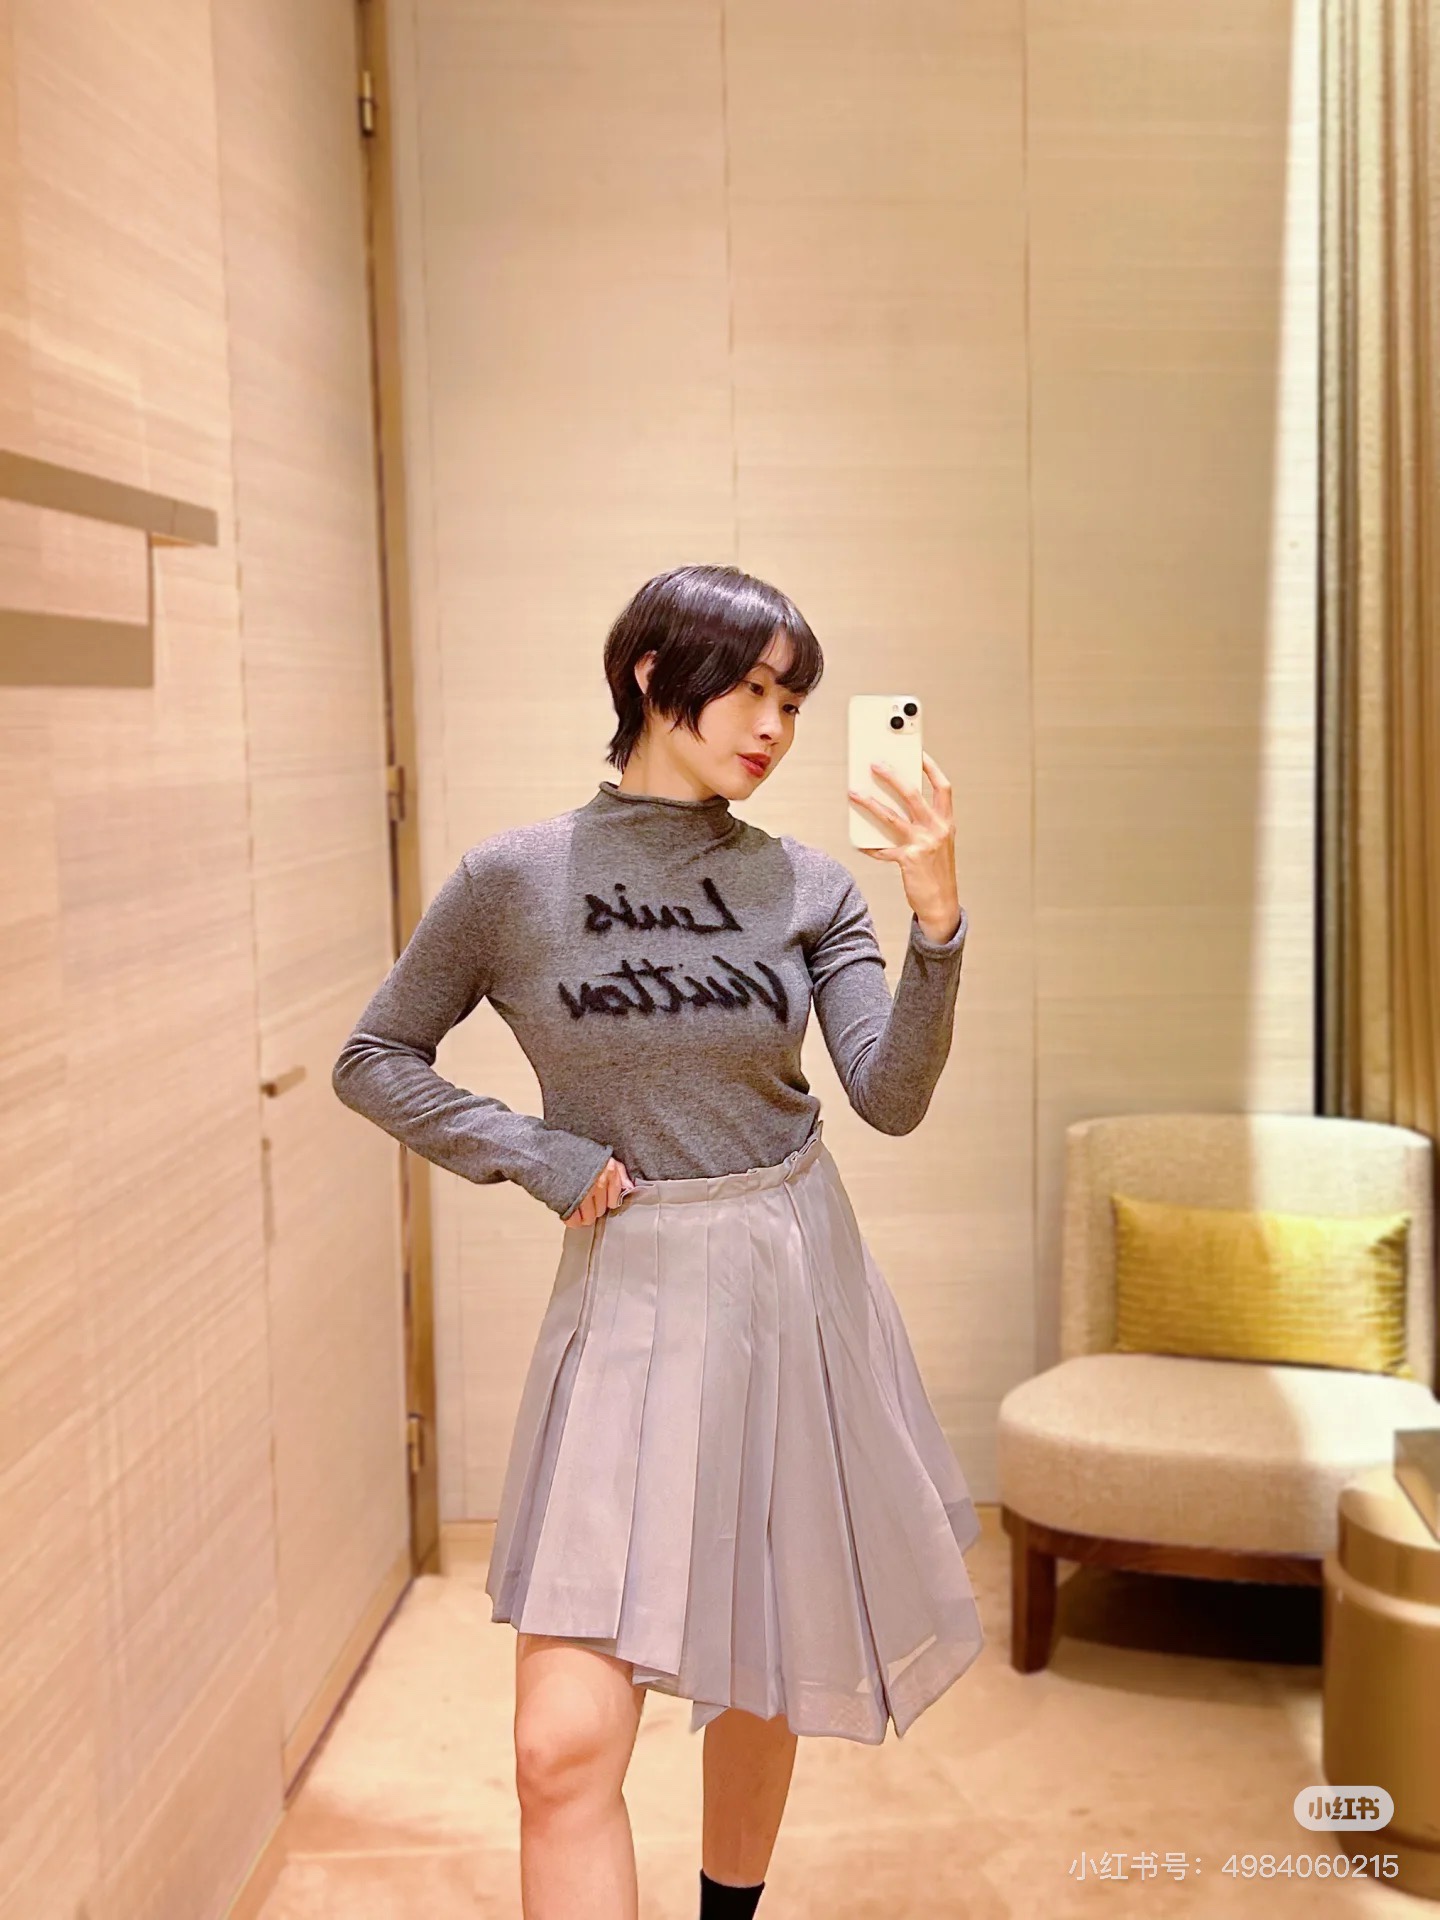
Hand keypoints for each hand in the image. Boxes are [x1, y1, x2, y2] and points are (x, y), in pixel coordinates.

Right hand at [563, 1156, 634, 1227]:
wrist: (552, 1150)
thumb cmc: (578, 1153)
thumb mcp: (604, 1156)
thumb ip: (619, 1172)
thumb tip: (629, 1188)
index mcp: (609, 1172)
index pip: (614, 1200)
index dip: (607, 1201)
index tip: (602, 1199)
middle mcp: (598, 1184)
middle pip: (601, 1210)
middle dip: (595, 1208)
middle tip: (587, 1201)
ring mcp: (583, 1195)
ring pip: (588, 1218)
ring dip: (584, 1215)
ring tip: (578, 1207)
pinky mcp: (567, 1202)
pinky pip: (573, 1220)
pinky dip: (572, 1220)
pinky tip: (570, 1212)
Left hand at [848, 749, 962, 942]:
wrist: (942, 904)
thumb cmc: (938, 873)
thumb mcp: (939, 843)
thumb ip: (924, 824)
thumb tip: (896, 806)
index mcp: (946, 823)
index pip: (942, 787)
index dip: (931, 768)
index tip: (918, 752)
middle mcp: (936, 830)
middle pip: (912, 794)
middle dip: (892, 776)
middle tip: (875, 764)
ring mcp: (922, 844)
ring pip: (891, 817)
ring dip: (869, 803)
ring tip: (854, 793)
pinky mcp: (908, 860)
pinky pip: (882, 849)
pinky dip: (868, 845)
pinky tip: (858, 842)